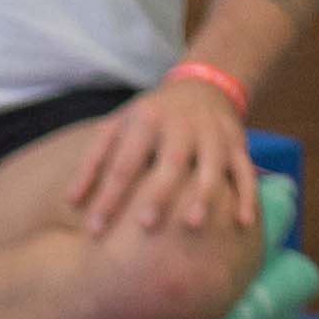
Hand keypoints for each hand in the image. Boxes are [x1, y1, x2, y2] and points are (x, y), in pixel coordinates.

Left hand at [65, 74, 257, 239]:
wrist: (201, 87)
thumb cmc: (148, 119)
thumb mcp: (116, 128)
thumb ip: (92, 163)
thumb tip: (71, 202)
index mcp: (147, 121)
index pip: (124, 163)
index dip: (109, 196)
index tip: (94, 231)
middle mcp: (182, 126)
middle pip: (171, 161)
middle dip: (160, 193)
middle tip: (145, 226)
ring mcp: (213, 133)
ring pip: (213, 165)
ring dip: (205, 193)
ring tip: (193, 224)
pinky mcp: (238, 143)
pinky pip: (245, 170)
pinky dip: (247, 195)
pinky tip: (242, 223)